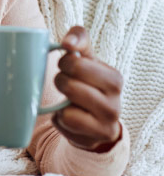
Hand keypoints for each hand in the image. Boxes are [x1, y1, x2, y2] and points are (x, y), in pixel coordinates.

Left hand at [52, 26, 123, 152]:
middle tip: (64, 83)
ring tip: (68, 100)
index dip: (64, 60)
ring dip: (60, 99)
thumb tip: (67, 42)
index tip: (65, 65)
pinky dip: (60, 118)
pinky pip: (66, 120)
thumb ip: (78, 38)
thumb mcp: (85, 59)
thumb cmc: (85, 84)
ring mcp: (108, 120)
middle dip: (60, 79)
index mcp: (113, 77)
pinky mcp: (96, 136)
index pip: (77, 59)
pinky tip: (68, 116)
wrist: (93, 124)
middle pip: (70, 80)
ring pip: (68, 101)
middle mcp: (116, 99)